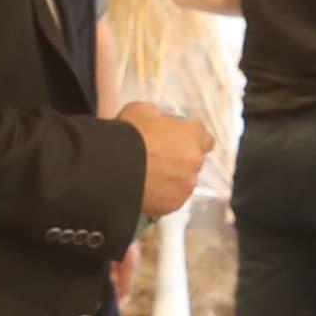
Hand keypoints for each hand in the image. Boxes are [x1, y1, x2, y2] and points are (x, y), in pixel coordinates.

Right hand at [118, 102, 209, 217]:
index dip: (193, 139)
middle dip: (180, 160)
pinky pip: (171, 199)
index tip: (181, 140)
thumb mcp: (141, 110)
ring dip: (172, 179)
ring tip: (148, 176)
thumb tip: (158, 121)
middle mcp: (194, 161)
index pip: (206, 138)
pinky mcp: (172, 205)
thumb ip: (158, 116)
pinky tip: (145, 188)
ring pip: (183, 182)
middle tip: (158, 158)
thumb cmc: (125, 135)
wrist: (109, 168)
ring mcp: (185, 186)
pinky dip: (162, 195)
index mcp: (191, 135)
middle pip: (194, 162)